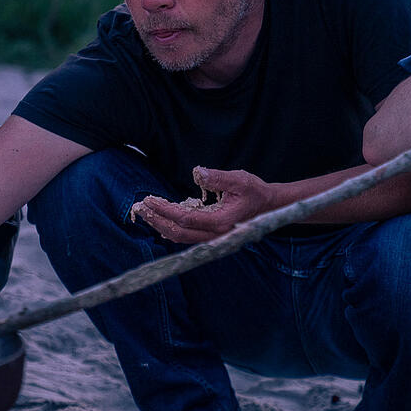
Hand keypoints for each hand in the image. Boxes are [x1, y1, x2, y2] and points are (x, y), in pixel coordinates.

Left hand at [132, 167, 275, 243]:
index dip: (165, 210)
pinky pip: (186, 236)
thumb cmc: (254, 191)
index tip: (150, 200)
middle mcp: (215, 235)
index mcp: (220, 222)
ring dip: (161, 226)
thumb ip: (218, 178)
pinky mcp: (210, 235)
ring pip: (181, 237)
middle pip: (178, 233)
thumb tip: (198, 173)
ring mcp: (212, 238)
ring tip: (146, 213)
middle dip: (157, 220)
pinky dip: (171, 229)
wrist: (269, 206)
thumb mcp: (239, 179)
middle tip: (140, 207)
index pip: (185, 219)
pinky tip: (160, 220)